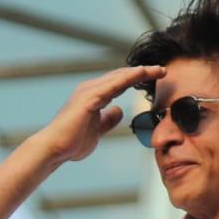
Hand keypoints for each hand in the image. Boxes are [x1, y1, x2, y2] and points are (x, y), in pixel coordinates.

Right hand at [32, 64, 165, 165]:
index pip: (120, 83)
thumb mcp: (98, 130)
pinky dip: (128, 78)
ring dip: (140, 72)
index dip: (137, 79)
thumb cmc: (72, 142)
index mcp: (94, 95)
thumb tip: (119, 110)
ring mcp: (89, 91)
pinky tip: (142, 74)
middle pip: (122, 76)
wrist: (55, 149)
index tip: (156, 77)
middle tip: (163, 70)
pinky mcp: (89, 98)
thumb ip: (108, 119)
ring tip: (159, 69)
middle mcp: (91, 89)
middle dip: (143, 72)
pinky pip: (113, 84)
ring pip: (120, 76)